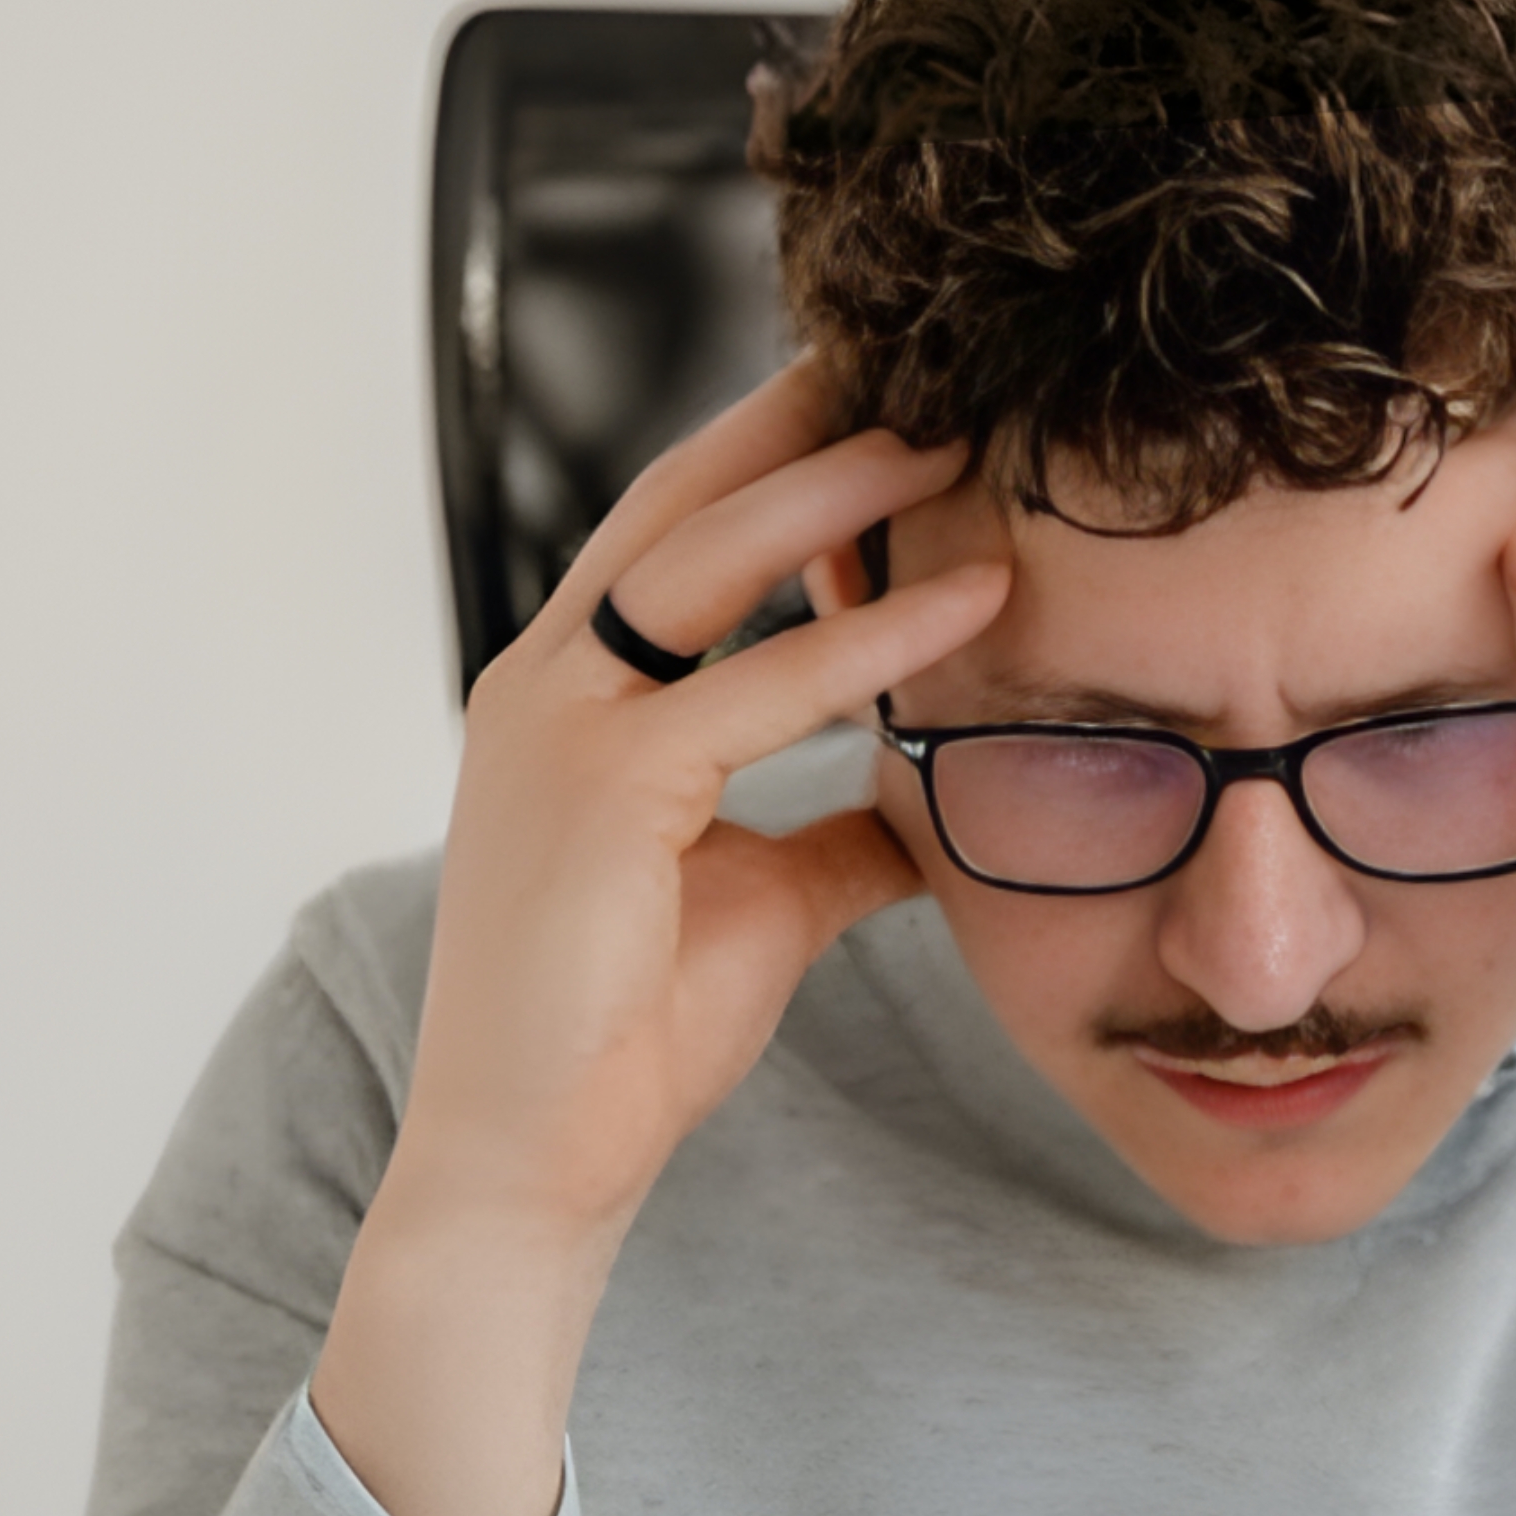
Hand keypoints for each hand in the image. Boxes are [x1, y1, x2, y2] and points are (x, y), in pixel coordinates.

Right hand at [311, 360, 1007, 1515]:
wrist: (540, 1160)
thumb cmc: (632, 1026)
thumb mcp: (764, 895)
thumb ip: (835, 825)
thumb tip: (931, 795)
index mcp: (568, 696)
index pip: (672, 537)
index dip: (771, 459)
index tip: (875, 402)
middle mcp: (545, 682)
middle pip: (681, 505)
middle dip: (797, 420)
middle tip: (914, 356)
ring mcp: (557, 724)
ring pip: (709, 560)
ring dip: (841, 489)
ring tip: (957, 437)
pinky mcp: (600, 787)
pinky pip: (761, 683)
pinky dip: (873, 640)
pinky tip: (975, 601)